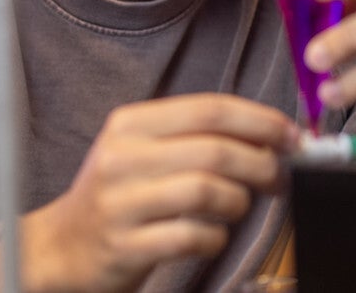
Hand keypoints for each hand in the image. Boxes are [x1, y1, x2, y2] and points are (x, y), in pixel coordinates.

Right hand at [0, 93, 298, 292]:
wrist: (63, 246)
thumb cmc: (120, 195)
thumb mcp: (143, 151)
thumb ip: (195, 138)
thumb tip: (270, 135)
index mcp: (130, 123)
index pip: (209, 108)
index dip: (260, 120)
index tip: (292, 136)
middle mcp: (122, 156)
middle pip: (214, 150)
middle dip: (262, 163)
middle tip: (280, 177)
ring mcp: (120, 201)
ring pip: (207, 191)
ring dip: (239, 202)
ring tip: (237, 206)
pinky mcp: (125, 244)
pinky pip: (192, 236)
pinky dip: (215, 237)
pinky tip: (211, 235)